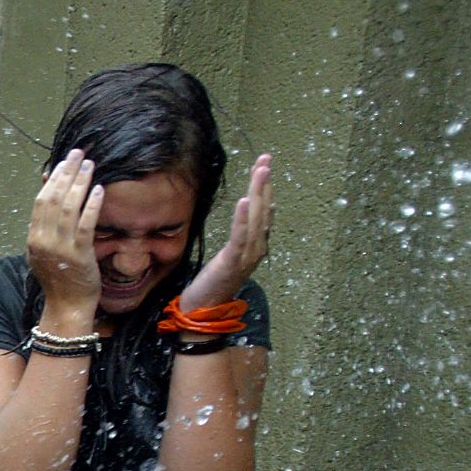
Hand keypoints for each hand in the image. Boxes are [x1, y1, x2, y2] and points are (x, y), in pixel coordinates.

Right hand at [26, 150, 103, 323]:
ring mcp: (61, 247)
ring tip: (89, 166)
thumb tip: (49, 197)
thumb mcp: (43, 251)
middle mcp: (44, 240)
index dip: (54, 178)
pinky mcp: (79, 254)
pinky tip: (99, 189)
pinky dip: (91, 205)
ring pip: (68, 207)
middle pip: (53, 198)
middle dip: (67, 173)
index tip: (64, 161)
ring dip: (80, 183)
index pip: (41, 200)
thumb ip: (44, 226)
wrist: (66, 306)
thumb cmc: (59, 279)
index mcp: (34, 238)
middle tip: (78, 154)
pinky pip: (85, 224)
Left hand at [183, 154, 272, 309]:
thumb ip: (237, 238)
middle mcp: (257, 248)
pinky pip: (240, 237)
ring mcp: (247, 256)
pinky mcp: (232, 262)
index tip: (264, 165)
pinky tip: (245, 201)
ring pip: (256, 218)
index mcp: (256, 245)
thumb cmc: (212, 284)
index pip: (264, 211)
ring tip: (261, 171)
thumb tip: (243, 217)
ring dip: (259, 192)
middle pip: (264, 209)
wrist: (204, 312)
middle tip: (266, 159)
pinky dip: (243, 218)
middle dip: (264, 182)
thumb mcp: (227, 255)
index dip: (265, 188)